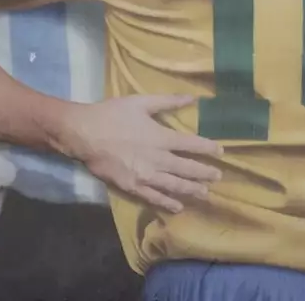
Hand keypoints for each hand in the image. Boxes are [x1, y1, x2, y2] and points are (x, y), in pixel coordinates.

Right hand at [58, 95, 223, 212]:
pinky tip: (178, 207)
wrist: (83, 133)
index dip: (208, 148)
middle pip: (187, 169)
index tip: (221, 152)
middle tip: (218, 176)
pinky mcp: (132, 186)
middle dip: (205, 173)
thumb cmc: (111, 114)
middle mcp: (158, 159)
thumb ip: (168, 101)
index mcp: (161, 137)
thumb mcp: (140, 102)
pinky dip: (168, 203)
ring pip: (175, 186)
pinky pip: (154, 197)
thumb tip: (192, 98)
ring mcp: (146, 175)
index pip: (191, 144)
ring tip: (205, 193)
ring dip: (192, 190)